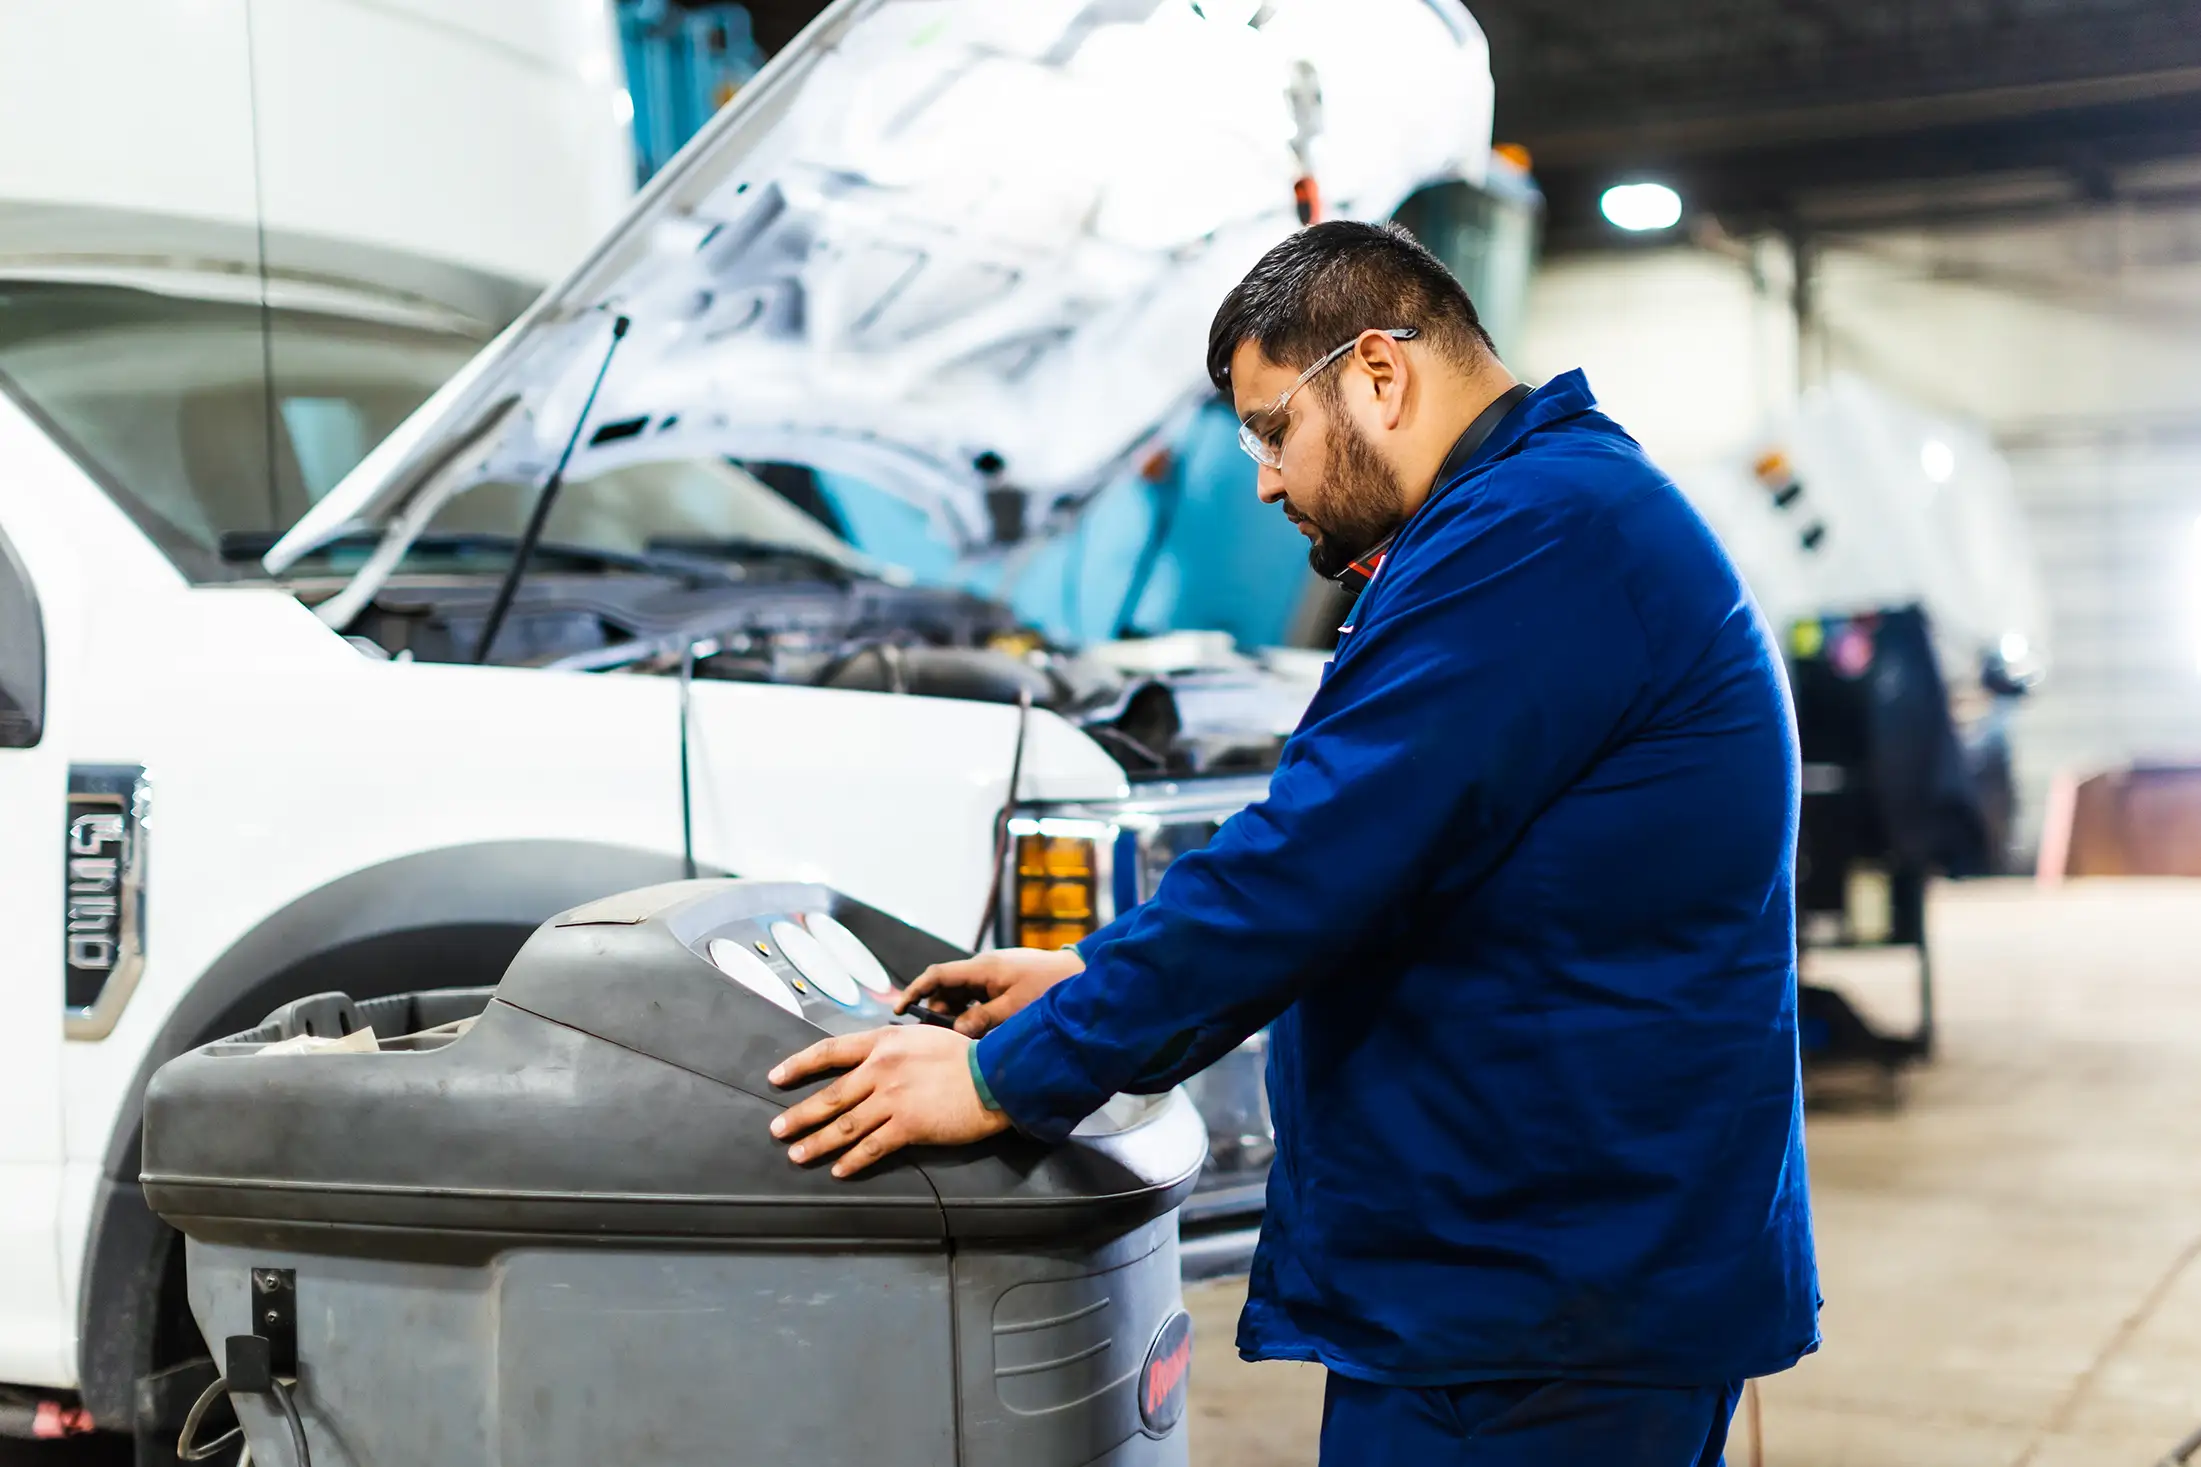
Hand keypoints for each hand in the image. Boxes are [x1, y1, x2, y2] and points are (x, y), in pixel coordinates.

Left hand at [768, 1025, 1011, 1176]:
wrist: (995, 1076)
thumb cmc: (965, 1056)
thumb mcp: (922, 1037)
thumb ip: (893, 1048)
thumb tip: (870, 1061)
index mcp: (883, 1043)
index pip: (829, 1051)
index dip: (798, 1065)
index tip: (777, 1077)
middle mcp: (882, 1069)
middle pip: (830, 1095)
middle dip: (799, 1115)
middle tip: (777, 1129)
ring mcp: (893, 1098)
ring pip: (844, 1125)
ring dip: (817, 1142)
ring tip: (796, 1155)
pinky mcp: (908, 1126)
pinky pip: (872, 1147)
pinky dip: (852, 1161)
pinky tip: (838, 1170)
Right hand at [894, 947, 1084, 1036]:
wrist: (1080, 973)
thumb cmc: (1049, 987)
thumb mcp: (1014, 1008)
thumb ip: (983, 1020)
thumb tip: (956, 1032)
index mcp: (982, 969)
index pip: (937, 975)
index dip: (914, 990)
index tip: (899, 1008)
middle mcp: (984, 969)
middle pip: (947, 988)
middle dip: (938, 1010)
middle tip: (938, 1036)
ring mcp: (994, 975)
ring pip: (963, 995)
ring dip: (957, 1014)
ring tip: (960, 1037)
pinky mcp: (1005, 983)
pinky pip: (978, 998)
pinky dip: (973, 1013)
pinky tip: (979, 1031)